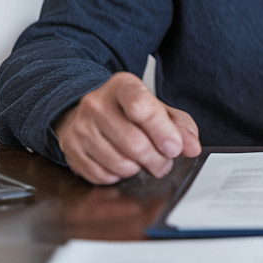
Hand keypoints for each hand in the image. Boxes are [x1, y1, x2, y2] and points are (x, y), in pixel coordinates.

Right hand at [53, 71, 200, 183]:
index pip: (141, 107)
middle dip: (157, 160)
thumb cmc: (127, 111)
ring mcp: (80, 127)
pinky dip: (118, 176)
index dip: (162, 132)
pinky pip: (102, 175)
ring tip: (143, 162)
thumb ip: (180, 126)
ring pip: (119, 163)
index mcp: (122, 86)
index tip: (175, 148)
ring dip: (139, 170)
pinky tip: (121, 164)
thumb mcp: (157, 109)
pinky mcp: (70, 149)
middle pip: (134, 142)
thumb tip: (192, 147)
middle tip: (164, 163)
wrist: (87, 111)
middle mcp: (96, 103)